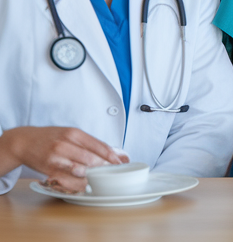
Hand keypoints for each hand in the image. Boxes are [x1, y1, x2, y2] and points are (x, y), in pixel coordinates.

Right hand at [1, 126, 124, 193]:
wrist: (24, 141)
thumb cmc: (51, 138)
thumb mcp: (71, 134)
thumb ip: (90, 143)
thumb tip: (115, 153)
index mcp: (74, 134)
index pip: (98, 145)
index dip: (112, 156)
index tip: (121, 163)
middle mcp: (65, 144)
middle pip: (91, 159)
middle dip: (104, 167)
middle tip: (113, 173)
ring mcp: (55, 158)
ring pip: (79, 170)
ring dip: (92, 177)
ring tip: (101, 180)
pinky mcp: (48, 169)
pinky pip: (66, 179)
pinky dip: (78, 184)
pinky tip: (85, 186)